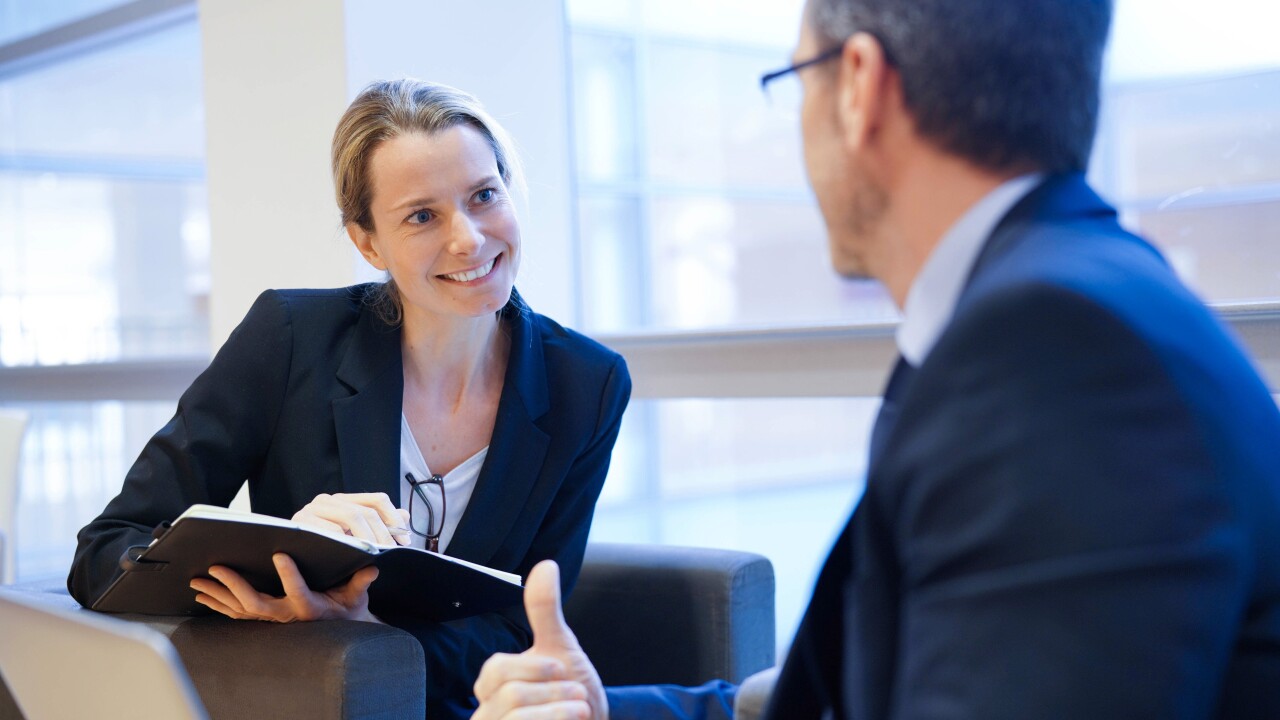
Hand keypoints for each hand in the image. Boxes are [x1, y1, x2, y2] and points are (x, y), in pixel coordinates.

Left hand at [190, 552, 381, 622]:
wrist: (338, 630)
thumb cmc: (347, 608)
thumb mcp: (357, 596)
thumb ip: (361, 582)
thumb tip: (372, 568)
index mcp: (310, 608)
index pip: (299, 591)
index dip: (289, 575)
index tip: (280, 553)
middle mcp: (287, 615)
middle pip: (256, 603)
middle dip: (234, 585)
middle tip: (217, 567)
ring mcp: (272, 618)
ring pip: (240, 609)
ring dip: (218, 594)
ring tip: (198, 580)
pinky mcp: (263, 618)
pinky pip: (236, 614)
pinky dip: (218, 605)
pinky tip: (203, 595)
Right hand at [292, 492, 411, 545]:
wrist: (301, 577)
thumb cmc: (331, 556)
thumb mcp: (358, 541)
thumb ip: (380, 528)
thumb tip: (405, 516)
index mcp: (344, 500)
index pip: (377, 500)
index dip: (394, 518)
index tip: (405, 540)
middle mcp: (328, 500)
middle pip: (365, 510)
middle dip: (382, 532)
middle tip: (391, 550)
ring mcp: (312, 508)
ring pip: (351, 516)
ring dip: (367, 536)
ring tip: (376, 552)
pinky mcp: (302, 522)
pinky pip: (331, 528)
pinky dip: (346, 540)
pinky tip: (354, 551)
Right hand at [473, 560, 607, 719]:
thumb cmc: (572, 696)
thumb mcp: (560, 649)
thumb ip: (545, 611)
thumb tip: (546, 565)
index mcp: (493, 687)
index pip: (495, 670)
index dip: (533, 668)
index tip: (561, 669)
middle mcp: (488, 713)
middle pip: (509, 693)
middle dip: (554, 692)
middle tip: (577, 696)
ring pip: (516, 717)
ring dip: (559, 711)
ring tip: (580, 711)